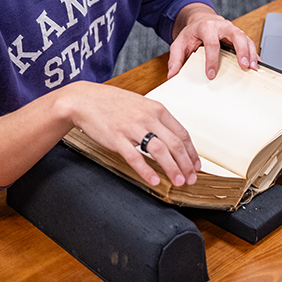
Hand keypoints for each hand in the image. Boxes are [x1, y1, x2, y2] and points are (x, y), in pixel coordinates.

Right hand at [63, 82, 201, 187]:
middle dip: (186, 164)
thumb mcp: (141, 105)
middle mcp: (147, 117)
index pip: (182, 133)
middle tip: (191, 179)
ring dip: (172, 168)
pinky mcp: (117, 138)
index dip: (191, 152)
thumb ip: (157, 119)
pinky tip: (155, 180)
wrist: (85, 100)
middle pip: (174, 144)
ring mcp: (132, 127)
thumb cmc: (112, 103)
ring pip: (159, 151)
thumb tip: (173, 138)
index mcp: (157, 108)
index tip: (195, 166)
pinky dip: (147, 171)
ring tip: (178, 181)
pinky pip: (135, 157)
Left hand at [167, 3, 258, 79]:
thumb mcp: (179, 43)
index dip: (212, 59)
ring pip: (246, 38)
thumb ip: (175, 58)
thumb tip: (172, 75)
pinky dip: (254, 54)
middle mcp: (222, 26)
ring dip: (251, 54)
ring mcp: (233, 30)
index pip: (211, 42)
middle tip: (243, 65)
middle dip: (241, 50)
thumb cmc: (192, 33)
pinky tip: (257, 65)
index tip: (211, 74)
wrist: (200, 20)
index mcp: (206, 27)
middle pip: (236, 35)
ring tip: (252, 68)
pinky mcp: (239, 36)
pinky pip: (250, 43)